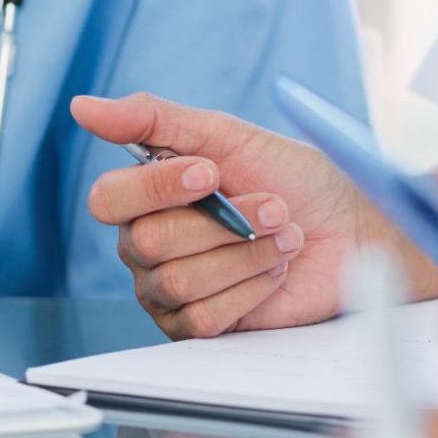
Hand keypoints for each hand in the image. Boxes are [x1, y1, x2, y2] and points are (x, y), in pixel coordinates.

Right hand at [71, 93, 436, 338]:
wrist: (355, 234)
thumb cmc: (298, 182)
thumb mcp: (230, 136)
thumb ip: (157, 120)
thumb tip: (82, 108)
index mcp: (148, 197)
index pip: (110, 199)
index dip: (156, 188)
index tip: (212, 173)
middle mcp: (149, 246)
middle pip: (148, 243)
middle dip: (223, 223)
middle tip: (274, 207)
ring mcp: (169, 291)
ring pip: (177, 280)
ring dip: (244, 254)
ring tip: (284, 237)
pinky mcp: (199, 329)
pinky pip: (201, 317)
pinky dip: (249, 289)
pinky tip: (274, 273)